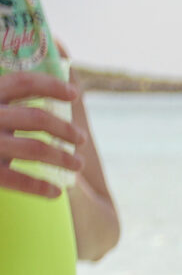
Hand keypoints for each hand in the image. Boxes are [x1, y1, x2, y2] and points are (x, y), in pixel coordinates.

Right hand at [0, 72, 79, 198]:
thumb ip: (5, 97)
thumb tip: (49, 82)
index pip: (23, 82)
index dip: (51, 85)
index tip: (74, 93)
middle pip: (38, 118)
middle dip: (66, 129)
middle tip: (82, 139)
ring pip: (36, 149)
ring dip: (64, 157)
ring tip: (78, 164)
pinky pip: (17, 179)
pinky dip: (40, 187)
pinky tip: (56, 192)